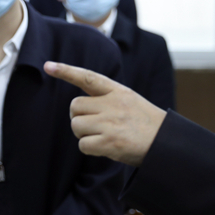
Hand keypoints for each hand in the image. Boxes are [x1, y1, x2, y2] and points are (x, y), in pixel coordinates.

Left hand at [44, 61, 166, 165]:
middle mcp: (112, 104)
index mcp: (118, 91)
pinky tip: (104, 148)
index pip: (88, 77)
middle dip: (78, 117)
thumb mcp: (129, 100)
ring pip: (75, 125)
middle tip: (93, 125)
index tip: (48, 66)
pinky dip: (89, 149)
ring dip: (83, 134)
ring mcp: (110, 123)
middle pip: (75, 106)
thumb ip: (107, 98)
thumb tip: (79, 107)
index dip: (66, 71)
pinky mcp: (109, 143)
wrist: (166, 143)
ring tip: (101, 136)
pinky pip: (83, 145)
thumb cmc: (145, 123)